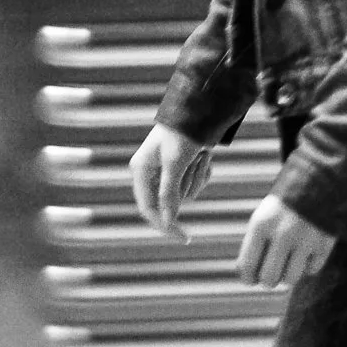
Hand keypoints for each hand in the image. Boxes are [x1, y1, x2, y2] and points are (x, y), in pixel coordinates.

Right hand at [130, 123, 212, 239]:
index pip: (148, 209)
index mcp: (141, 170)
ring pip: (186, 193)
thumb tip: (167, 220)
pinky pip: (195, 184)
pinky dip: (204, 173)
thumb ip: (169, 193)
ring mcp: (167, 171)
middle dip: (188, 184)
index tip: (185, 237)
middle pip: (171, 201)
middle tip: (195, 160)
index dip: (165, 225)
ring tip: (200, 154)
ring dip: (198, 176)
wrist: (199, 108)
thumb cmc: (182, 132)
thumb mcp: (175, 163)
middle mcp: (151, 172)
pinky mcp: (182, 167)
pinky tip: (205, 155)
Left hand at [237, 194, 335, 288]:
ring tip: (288, 261)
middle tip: (272, 272)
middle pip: (269, 279)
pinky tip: (306, 251)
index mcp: (261, 225)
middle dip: (268, 280)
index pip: (248, 266)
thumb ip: (252, 246)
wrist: (316, 184)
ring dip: (288, 275)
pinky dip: (308, 265)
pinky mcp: (324, 244)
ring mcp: (305, 240)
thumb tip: (246, 276)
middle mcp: (283, 233)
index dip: (248, 278)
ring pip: (291, 279)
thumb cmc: (282, 209)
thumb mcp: (262, 219)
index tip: (251, 279)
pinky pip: (311, 270)